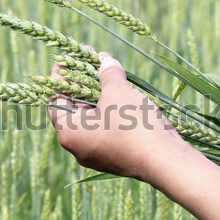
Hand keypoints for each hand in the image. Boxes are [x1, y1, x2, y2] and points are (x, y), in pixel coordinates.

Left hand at [48, 52, 189, 180]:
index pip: (54, 100)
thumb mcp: (117, 92)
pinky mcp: (116, 154)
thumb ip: (107, 73)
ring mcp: (98, 152)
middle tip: (89, 59)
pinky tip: (121, 90)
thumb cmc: (133, 125)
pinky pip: (107, 126)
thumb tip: (105, 62)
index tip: (66, 59)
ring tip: (107, 70)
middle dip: (81, 81)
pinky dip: (110, 107)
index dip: (59, 77)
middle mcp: (79, 146)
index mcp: (69, 134)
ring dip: (98, 92)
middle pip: (73, 107)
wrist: (165, 160)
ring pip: (92, 117)